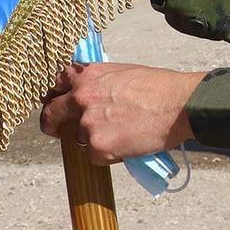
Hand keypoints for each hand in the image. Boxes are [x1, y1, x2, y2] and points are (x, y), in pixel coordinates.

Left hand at [40, 63, 206, 164]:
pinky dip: (108, 155)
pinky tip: (127, 145)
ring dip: (93, 140)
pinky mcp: (98, 148)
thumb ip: (99, 81)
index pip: (57, 84)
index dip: (58, 97)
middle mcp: (81, 98)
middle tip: (61, 131)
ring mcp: (88, 124)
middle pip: (50, 114)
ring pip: (78, 139)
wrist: (179, 105)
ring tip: (120, 134)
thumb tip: (89, 93)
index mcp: (87, 75)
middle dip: (53, 124)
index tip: (60, 105)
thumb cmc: (159, 87)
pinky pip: (94, 157)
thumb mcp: (123, 72)